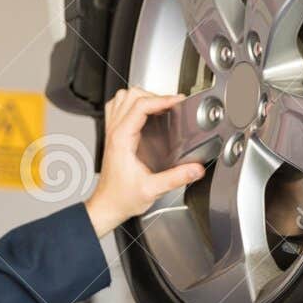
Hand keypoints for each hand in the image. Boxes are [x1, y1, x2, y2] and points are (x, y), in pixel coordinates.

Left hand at [84, 87, 208, 235]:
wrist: (107, 206)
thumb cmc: (121, 198)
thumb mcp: (152, 190)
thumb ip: (175, 178)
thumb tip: (195, 168)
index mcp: (122, 139)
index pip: (140, 106)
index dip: (161, 100)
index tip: (177, 102)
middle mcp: (114, 132)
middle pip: (131, 96)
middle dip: (154, 95)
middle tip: (171, 105)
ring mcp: (111, 132)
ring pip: (122, 98)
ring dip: (141, 97)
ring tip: (159, 105)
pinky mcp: (113, 136)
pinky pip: (118, 108)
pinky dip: (131, 104)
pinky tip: (144, 113)